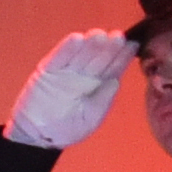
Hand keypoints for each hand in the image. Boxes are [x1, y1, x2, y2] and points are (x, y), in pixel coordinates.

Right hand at [7, 29, 131, 148]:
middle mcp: (84, 75)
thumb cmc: (67, 129)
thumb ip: (103, 101)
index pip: (113, 68)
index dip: (122, 57)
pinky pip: (58, 58)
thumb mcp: (90, 119)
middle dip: (108, 47)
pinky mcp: (47, 71)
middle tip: (118, 36)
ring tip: (99, 35)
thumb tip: (116, 81)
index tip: (133, 46)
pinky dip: (66, 49)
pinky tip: (76, 39)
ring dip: (89, 44)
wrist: (38, 136)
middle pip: (98, 58)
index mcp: (98, 85)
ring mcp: (66, 71)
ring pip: (80, 54)